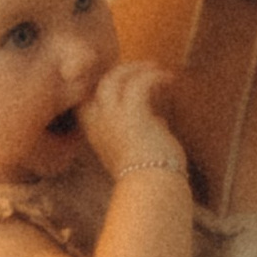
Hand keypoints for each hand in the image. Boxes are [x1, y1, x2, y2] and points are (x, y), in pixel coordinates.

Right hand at [79, 58, 183, 180]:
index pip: (87, 99)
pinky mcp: (133, 114)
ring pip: (116, 78)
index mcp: (95, 133)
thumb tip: (158, 121)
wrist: (151, 188)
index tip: (123, 77)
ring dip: (138, 69)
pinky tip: (169, 78)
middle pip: (101, 83)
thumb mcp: (138, 150)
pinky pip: (140, 84)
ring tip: (157, 69)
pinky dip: (155, 77)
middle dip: (121, 71)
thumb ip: (142, 132)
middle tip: (143, 68)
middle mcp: (99, 122)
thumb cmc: (149, 175)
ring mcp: (112, 117)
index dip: (102, 83)